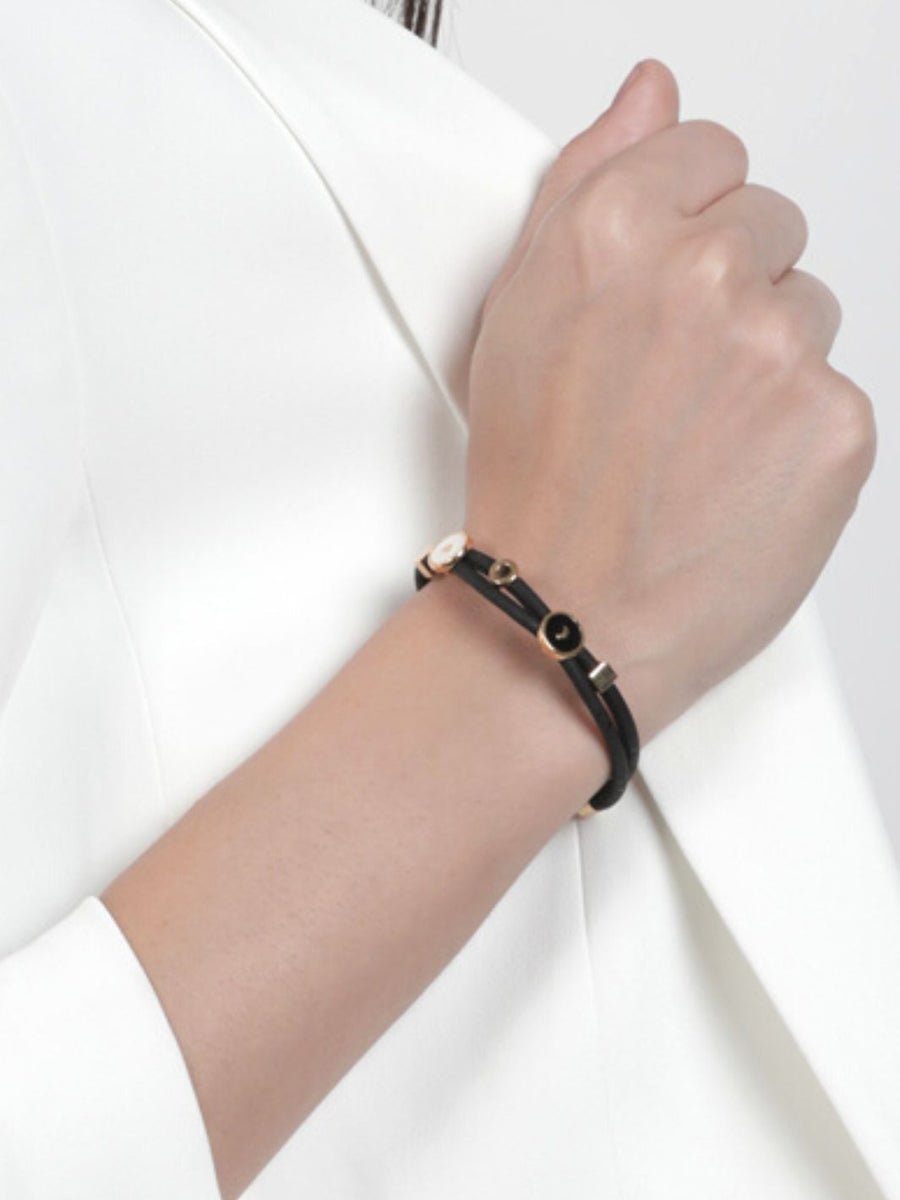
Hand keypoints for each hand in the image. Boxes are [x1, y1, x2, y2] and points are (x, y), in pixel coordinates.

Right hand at [463, 59, 876, 746]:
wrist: (566, 616)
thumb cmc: (532, 484)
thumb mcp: (515, 314)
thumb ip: (586, 179)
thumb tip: (650, 92)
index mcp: (614, 232)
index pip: (709, 152)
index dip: (682, 222)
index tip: (661, 286)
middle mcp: (703, 275)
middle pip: (769, 226)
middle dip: (728, 287)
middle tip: (668, 382)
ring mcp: (779, 350)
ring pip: (808, 312)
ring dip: (764, 361)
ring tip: (695, 439)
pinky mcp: (838, 425)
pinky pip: (836, 392)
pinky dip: (796, 432)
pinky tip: (734, 477)